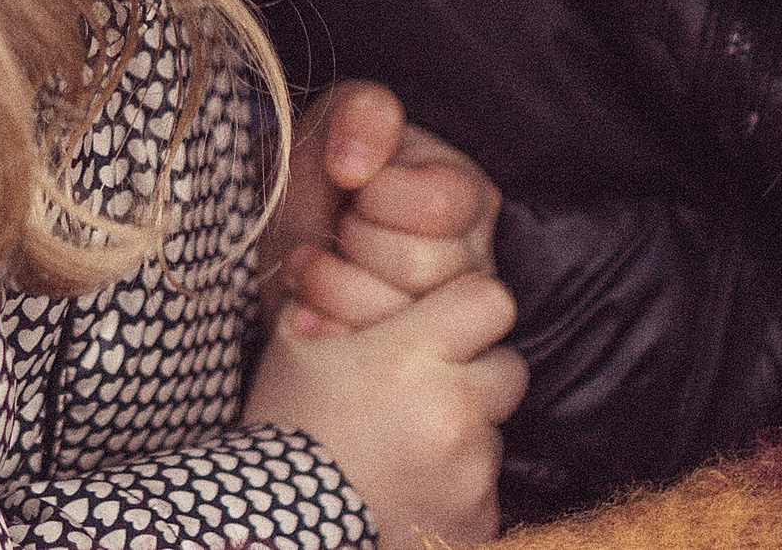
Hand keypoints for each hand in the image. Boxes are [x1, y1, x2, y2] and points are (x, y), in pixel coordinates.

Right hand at [245, 269, 528, 546]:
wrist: (271, 532)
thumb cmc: (281, 431)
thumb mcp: (293, 350)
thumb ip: (330, 298)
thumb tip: (329, 258)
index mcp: (412, 357)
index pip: (491, 301)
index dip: (468, 306)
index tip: (444, 320)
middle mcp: (455, 412)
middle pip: (509, 367)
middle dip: (474, 372)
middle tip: (428, 387)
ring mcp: (472, 473)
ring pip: (495, 430)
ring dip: (464, 432)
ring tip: (406, 447)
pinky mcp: (478, 522)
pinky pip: (486, 488)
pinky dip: (457, 486)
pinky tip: (411, 488)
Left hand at [264, 81, 499, 334]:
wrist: (275, 248)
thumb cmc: (314, 184)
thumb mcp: (332, 127)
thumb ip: (361, 114)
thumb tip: (355, 167)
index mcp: (467, 195)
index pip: (438, 205)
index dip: (376, 198)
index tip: (353, 190)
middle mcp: (472, 262)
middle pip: (421, 267)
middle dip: (355, 244)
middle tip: (337, 233)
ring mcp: (444, 321)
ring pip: (399, 317)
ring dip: (334, 288)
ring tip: (314, 269)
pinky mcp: (409, 359)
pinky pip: (377, 359)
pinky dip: (327, 331)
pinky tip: (312, 313)